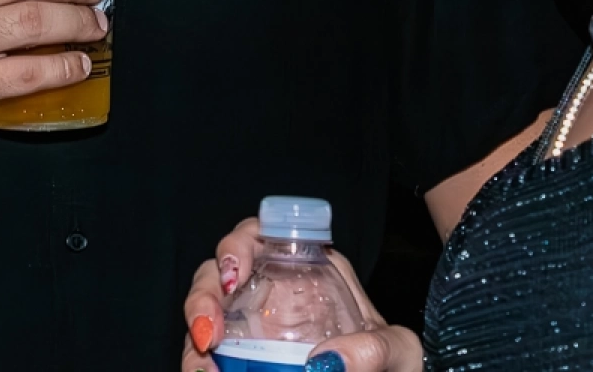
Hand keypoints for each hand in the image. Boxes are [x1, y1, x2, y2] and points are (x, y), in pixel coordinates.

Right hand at [181, 218, 424, 371]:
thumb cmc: (394, 362)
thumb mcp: (397, 350)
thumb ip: (377, 349)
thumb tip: (330, 362)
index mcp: (304, 267)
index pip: (259, 234)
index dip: (237, 245)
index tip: (234, 275)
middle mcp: (269, 290)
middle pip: (218, 272)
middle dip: (204, 295)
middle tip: (209, 332)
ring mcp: (250, 327)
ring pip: (205, 314)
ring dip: (195, 337)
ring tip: (204, 369)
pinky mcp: (239, 361)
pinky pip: (207, 355)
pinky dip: (199, 364)